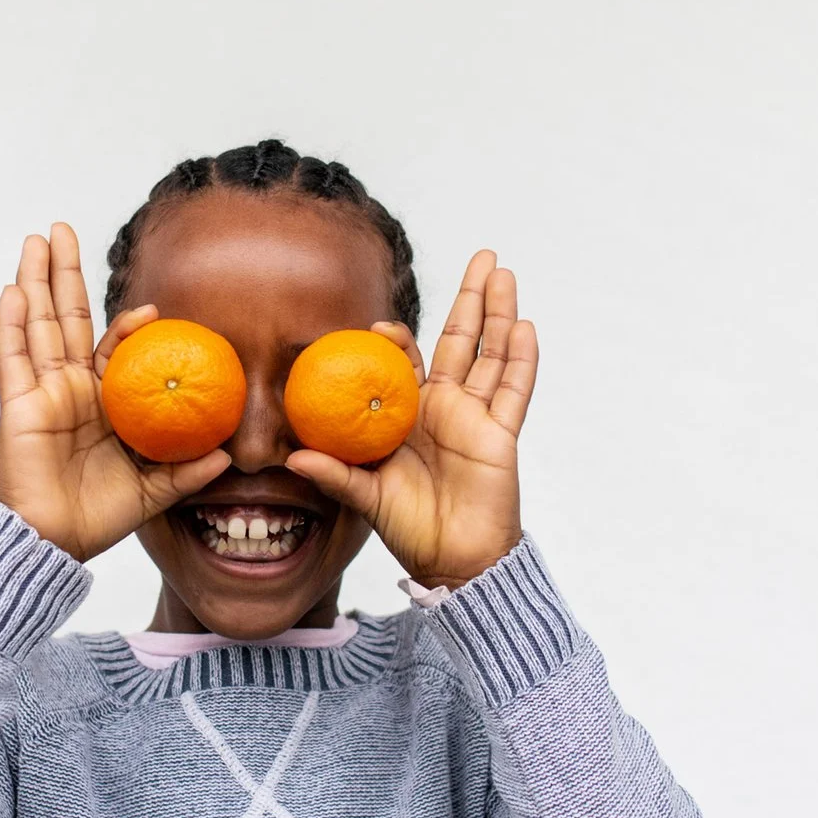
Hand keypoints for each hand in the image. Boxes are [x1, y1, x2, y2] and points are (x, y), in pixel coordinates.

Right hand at [0, 225, 229, 559]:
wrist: (54, 543)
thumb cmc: (98, 517)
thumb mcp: (156, 489)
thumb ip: (189, 470)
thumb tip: (230, 454)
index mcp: (102, 403)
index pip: (113, 350)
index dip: (128, 326)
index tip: (152, 308)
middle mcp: (69, 390)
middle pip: (66, 320)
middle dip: (64, 274)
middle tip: (62, 229)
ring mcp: (41, 393)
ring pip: (37, 325)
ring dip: (35, 280)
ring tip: (36, 240)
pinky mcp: (17, 405)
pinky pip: (12, 358)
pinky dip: (11, 324)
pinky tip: (14, 290)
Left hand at [286, 250, 535, 585]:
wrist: (453, 560)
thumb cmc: (409, 529)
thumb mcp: (365, 497)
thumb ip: (336, 473)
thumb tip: (292, 456)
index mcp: (409, 415)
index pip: (407, 362)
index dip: (397, 339)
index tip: (382, 327)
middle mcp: (445, 407)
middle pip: (462, 340)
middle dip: (472, 298)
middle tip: (482, 258)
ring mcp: (477, 417)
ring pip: (492, 355)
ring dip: (500, 314)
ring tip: (504, 273)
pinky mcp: (500, 435)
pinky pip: (513, 391)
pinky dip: (520, 361)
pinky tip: (524, 327)